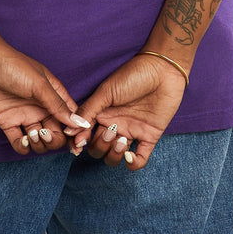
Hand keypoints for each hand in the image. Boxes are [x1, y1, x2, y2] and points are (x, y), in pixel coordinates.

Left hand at [0, 39, 81, 155]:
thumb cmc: (13, 65)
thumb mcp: (39, 84)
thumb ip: (58, 105)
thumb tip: (80, 124)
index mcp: (54, 95)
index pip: (71, 118)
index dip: (76, 131)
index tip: (75, 140)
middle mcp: (41, 108)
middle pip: (57, 133)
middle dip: (55, 140)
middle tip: (45, 134)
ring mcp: (25, 116)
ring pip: (40, 141)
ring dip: (39, 144)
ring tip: (31, 134)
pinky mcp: (8, 122)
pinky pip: (19, 143)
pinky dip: (22, 147)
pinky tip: (22, 140)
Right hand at [65, 54, 187, 168]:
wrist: (161, 70)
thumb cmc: (132, 75)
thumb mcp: (106, 92)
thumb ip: (88, 111)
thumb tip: (70, 131)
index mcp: (101, 114)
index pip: (84, 135)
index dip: (80, 144)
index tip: (79, 146)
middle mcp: (114, 125)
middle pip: (98, 149)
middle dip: (100, 146)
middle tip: (110, 132)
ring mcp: (131, 131)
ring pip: (115, 157)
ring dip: (114, 155)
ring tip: (122, 139)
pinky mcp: (149, 136)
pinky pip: (140, 159)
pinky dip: (133, 163)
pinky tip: (130, 155)